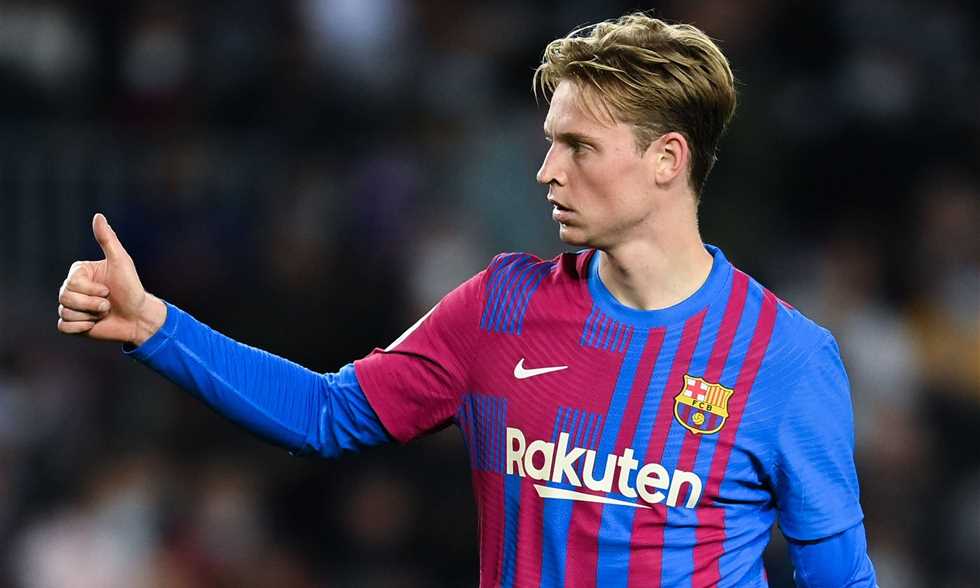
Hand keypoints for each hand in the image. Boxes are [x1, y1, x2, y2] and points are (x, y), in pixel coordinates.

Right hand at [57, 213, 165, 345]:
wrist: (139, 318)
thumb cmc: (131, 288)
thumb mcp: (121, 262)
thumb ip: (108, 240)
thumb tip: (98, 216)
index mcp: (80, 272)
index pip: (71, 282)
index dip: (91, 290)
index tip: (108, 290)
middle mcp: (72, 287)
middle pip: (64, 297)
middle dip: (91, 305)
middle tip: (108, 305)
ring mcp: (72, 306)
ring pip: (65, 312)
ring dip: (89, 316)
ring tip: (104, 313)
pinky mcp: (73, 324)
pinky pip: (63, 326)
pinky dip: (80, 328)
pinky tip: (94, 324)